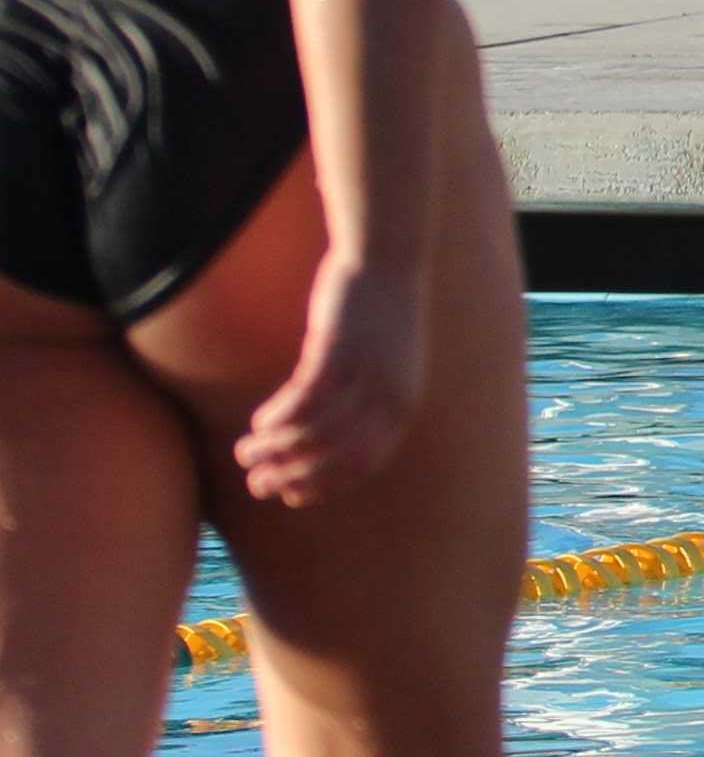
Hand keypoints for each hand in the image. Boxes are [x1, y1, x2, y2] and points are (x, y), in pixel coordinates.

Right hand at [235, 250, 429, 506]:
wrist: (387, 259)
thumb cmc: (382, 315)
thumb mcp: (388, 366)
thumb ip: (368, 401)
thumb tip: (331, 436)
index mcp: (405, 405)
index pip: (365, 464)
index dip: (325, 485)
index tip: (293, 497)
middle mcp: (390, 396)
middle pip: (336, 456)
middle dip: (293, 477)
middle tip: (257, 486)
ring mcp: (366, 374)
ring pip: (313, 432)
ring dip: (274, 449)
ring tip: (245, 453)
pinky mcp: (339, 351)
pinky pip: (303, 399)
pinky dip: (278, 417)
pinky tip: (258, 422)